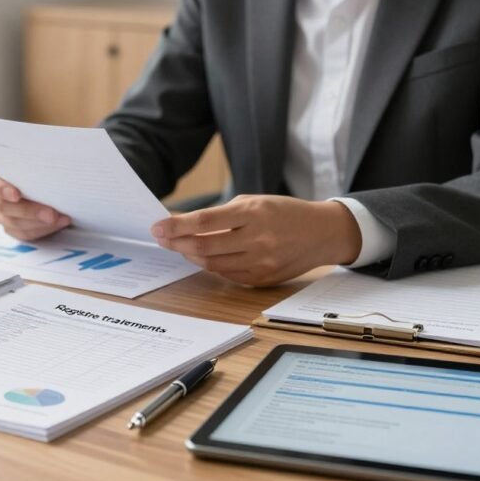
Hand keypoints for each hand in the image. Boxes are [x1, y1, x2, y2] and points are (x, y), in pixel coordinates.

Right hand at [0, 168, 70, 239]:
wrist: (45, 185)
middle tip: (52, 213)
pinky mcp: (12, 228)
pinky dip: (43, 230)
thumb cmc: (37, 170)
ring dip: (40, 223)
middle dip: (30, 211)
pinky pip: (25, 234)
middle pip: (4, 207)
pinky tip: (58, 224)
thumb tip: (48, 156)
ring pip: (16, 224)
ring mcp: (1, 215)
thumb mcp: (33, 162)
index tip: (16, 194)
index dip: (1, 188)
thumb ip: (33, 162)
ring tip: (61, 218)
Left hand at [151, 195, 361, 286]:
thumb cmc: (284, 212)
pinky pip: (227, 275)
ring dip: (190, 256)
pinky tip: (202, 257)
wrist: (323, 232)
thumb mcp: (255, 202)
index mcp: (253, 213)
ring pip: (212, 264)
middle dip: (177, 243)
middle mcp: (257, 239)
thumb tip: (183, 222)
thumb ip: (221, 214)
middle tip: (162, 239)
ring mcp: (261, 262)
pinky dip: (210, 266)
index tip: (157, 228)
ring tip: (180, 247)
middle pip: (204, 247)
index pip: (204, 222)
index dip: (176, 226)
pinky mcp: (263, 278)